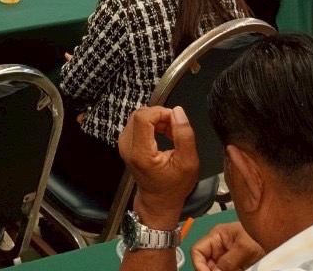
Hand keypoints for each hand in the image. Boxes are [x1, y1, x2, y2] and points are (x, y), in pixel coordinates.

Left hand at [118, 105, 199, 225]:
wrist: (158, 201)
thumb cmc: (175, 186)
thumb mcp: (189, 163)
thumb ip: (184, 136)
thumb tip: (178, 111)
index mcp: (140, 153)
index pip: (143, 117)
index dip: (161, 113)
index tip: (176, 121)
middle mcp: (127, 146)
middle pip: (140, 115)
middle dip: (160, 116)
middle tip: (176, 129)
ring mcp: (123, 145)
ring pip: (138, 117)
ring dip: (157, 120)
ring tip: (172, 134)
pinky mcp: (126, 144)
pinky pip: (137, 124)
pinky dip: (152, 125)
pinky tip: (164, 135)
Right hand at [191, 222, 264, 270]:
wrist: (277, 237)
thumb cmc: (259, 236)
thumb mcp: (245, 247)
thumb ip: (229, 260)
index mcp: (216, 237)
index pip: (197, 250)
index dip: (198, 264)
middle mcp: (218, 248)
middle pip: (206, 264)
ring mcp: (227, 258)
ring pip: (217, 270)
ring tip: (239, 269)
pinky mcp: (236, 267)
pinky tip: (242, 270)